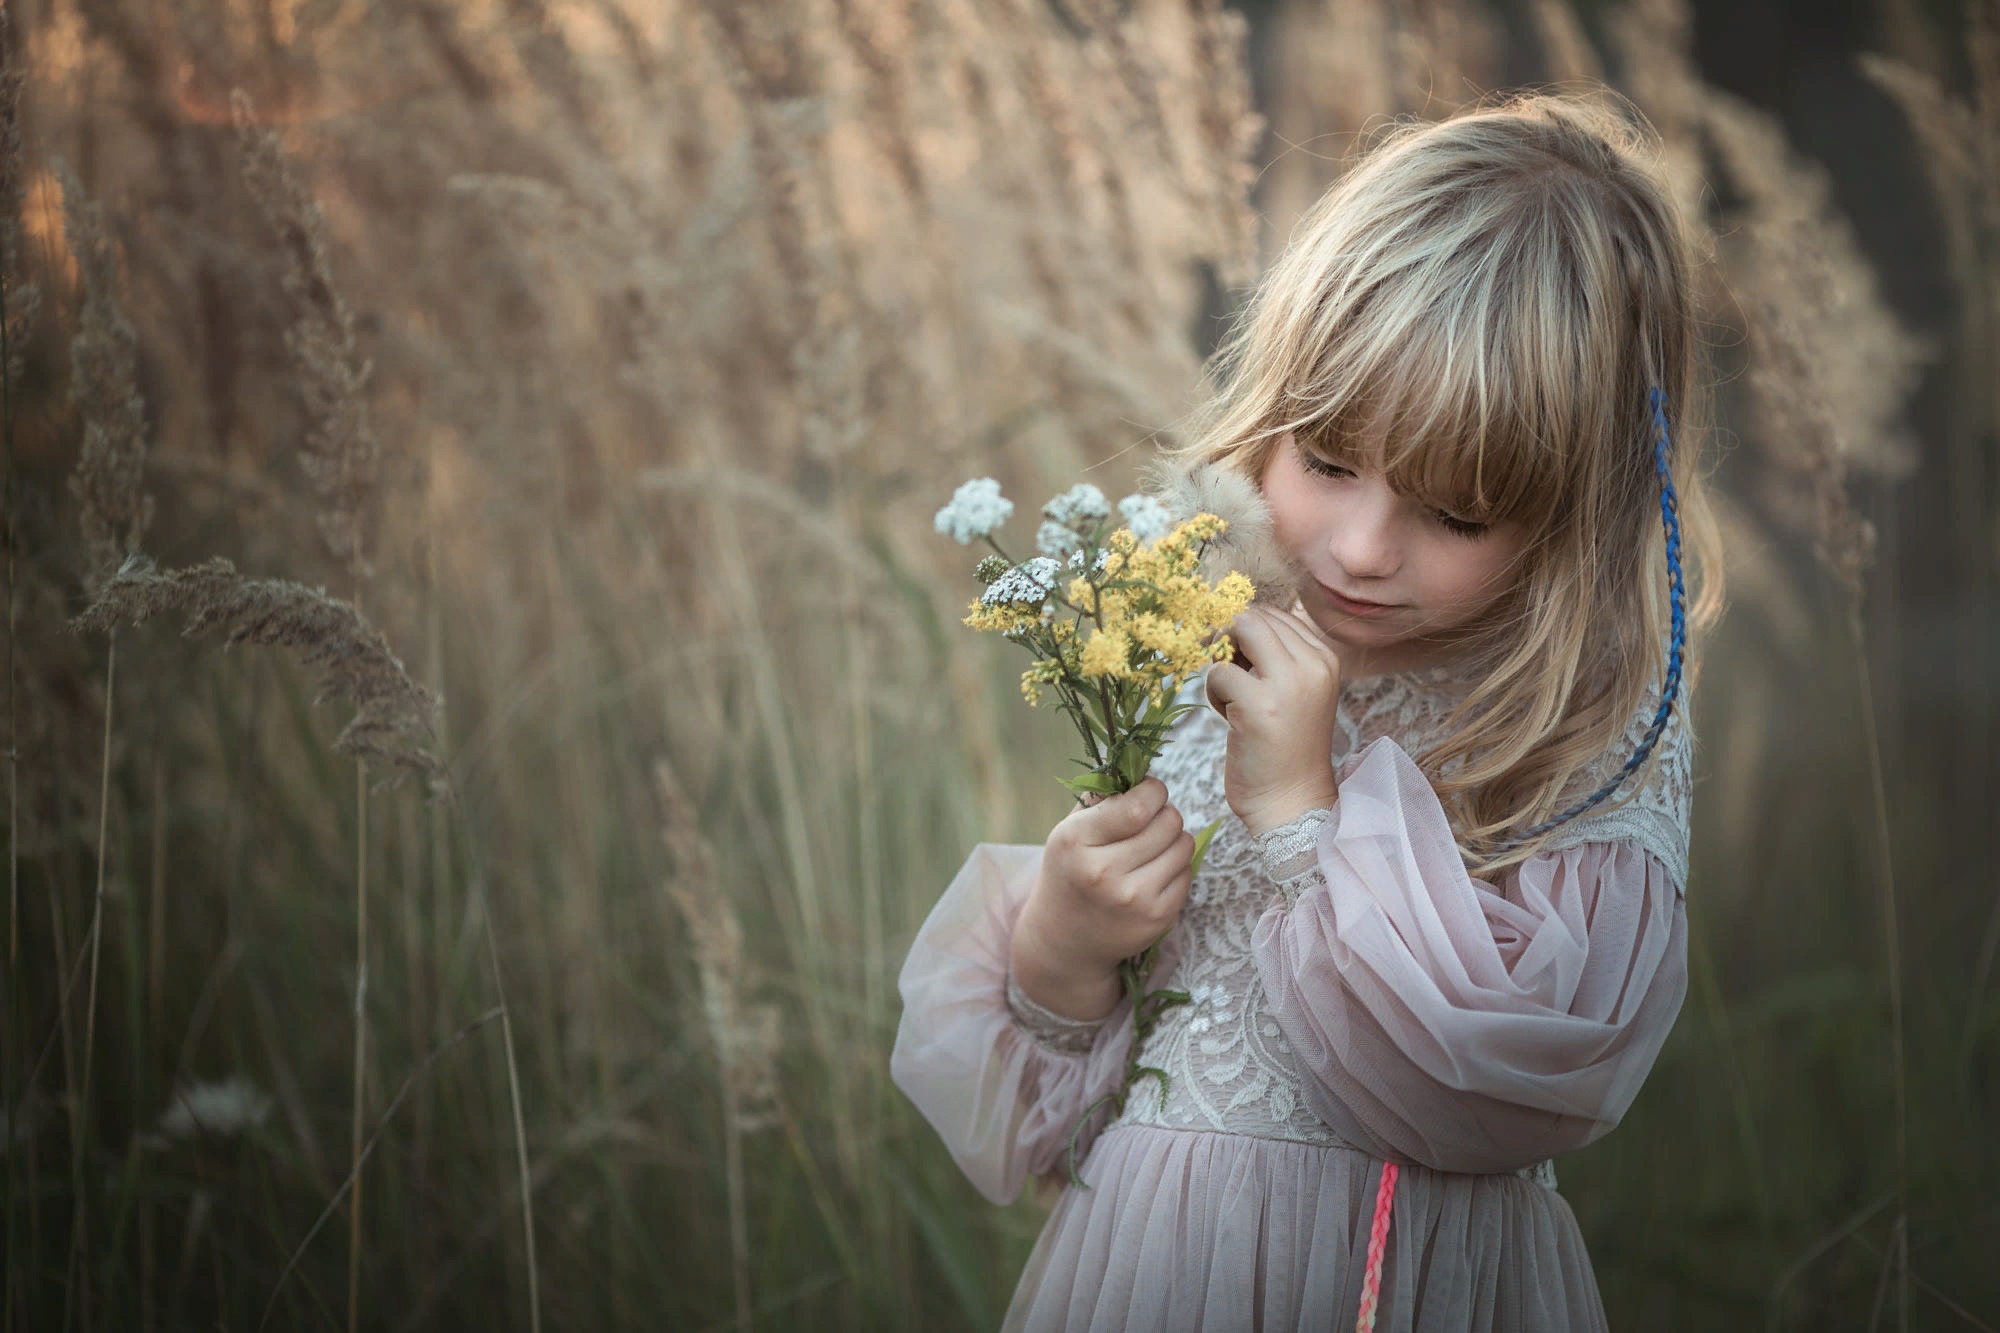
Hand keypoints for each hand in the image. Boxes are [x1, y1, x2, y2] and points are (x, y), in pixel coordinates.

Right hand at [1011, 777, 1194, 1020]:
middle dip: (1164, 813)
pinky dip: (1176, 866)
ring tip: (1152, 846)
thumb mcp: (1069, 831)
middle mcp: (1103, 872)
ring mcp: (1133, 899)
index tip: (1147, 794)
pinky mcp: (1157, 918)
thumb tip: (1140, 768)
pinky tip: (1154, 872)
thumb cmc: (1070, 872)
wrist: (1064, 941)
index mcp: (1076, 842)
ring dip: (1174, 838)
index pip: (1138, 805)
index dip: (1153, 791)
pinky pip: (1188, 872)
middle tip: (1149, 822)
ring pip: (1184, 845)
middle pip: (1168, 821)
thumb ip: (1101, 797)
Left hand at [1204, 605, 1341, 836]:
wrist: (1291, 801)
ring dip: (1221, 663)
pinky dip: (1213, 693)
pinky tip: (1230, 718)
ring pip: (1236, 633)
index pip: (1275, 614)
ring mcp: (1289, 683)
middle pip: (1253, 617)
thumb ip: (1271, 655)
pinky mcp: (1260, 706)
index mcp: (1325, 658)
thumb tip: (1228, 619)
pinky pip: (1218, 673)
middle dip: (1227, 638)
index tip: (1233, 658)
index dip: (1243, 629)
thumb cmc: (1283, 746)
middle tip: (1223, 673)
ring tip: (1232, 699)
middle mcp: (1313, 664)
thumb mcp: (1291, 690)